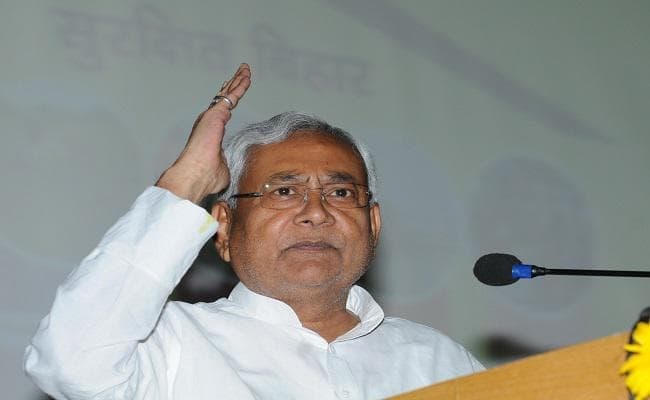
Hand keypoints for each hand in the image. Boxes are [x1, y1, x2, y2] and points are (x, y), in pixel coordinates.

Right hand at [156, 64, 251, 202]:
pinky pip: (232, 95)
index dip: (226, 102)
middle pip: (223, 98)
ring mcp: (212, 115)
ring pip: (227, 93)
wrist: (196, 173)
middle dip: (231, 85)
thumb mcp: (222, 166)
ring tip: (245, 70)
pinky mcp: (217, 113)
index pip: (221, 113)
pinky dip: (240, 85)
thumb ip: (225, 161)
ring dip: (237, 81)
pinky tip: (247, 76)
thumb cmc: (205, 175)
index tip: (231, 94)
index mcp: (210, 131)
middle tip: (239, 74)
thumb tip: (227, 166)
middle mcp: (209, 120)